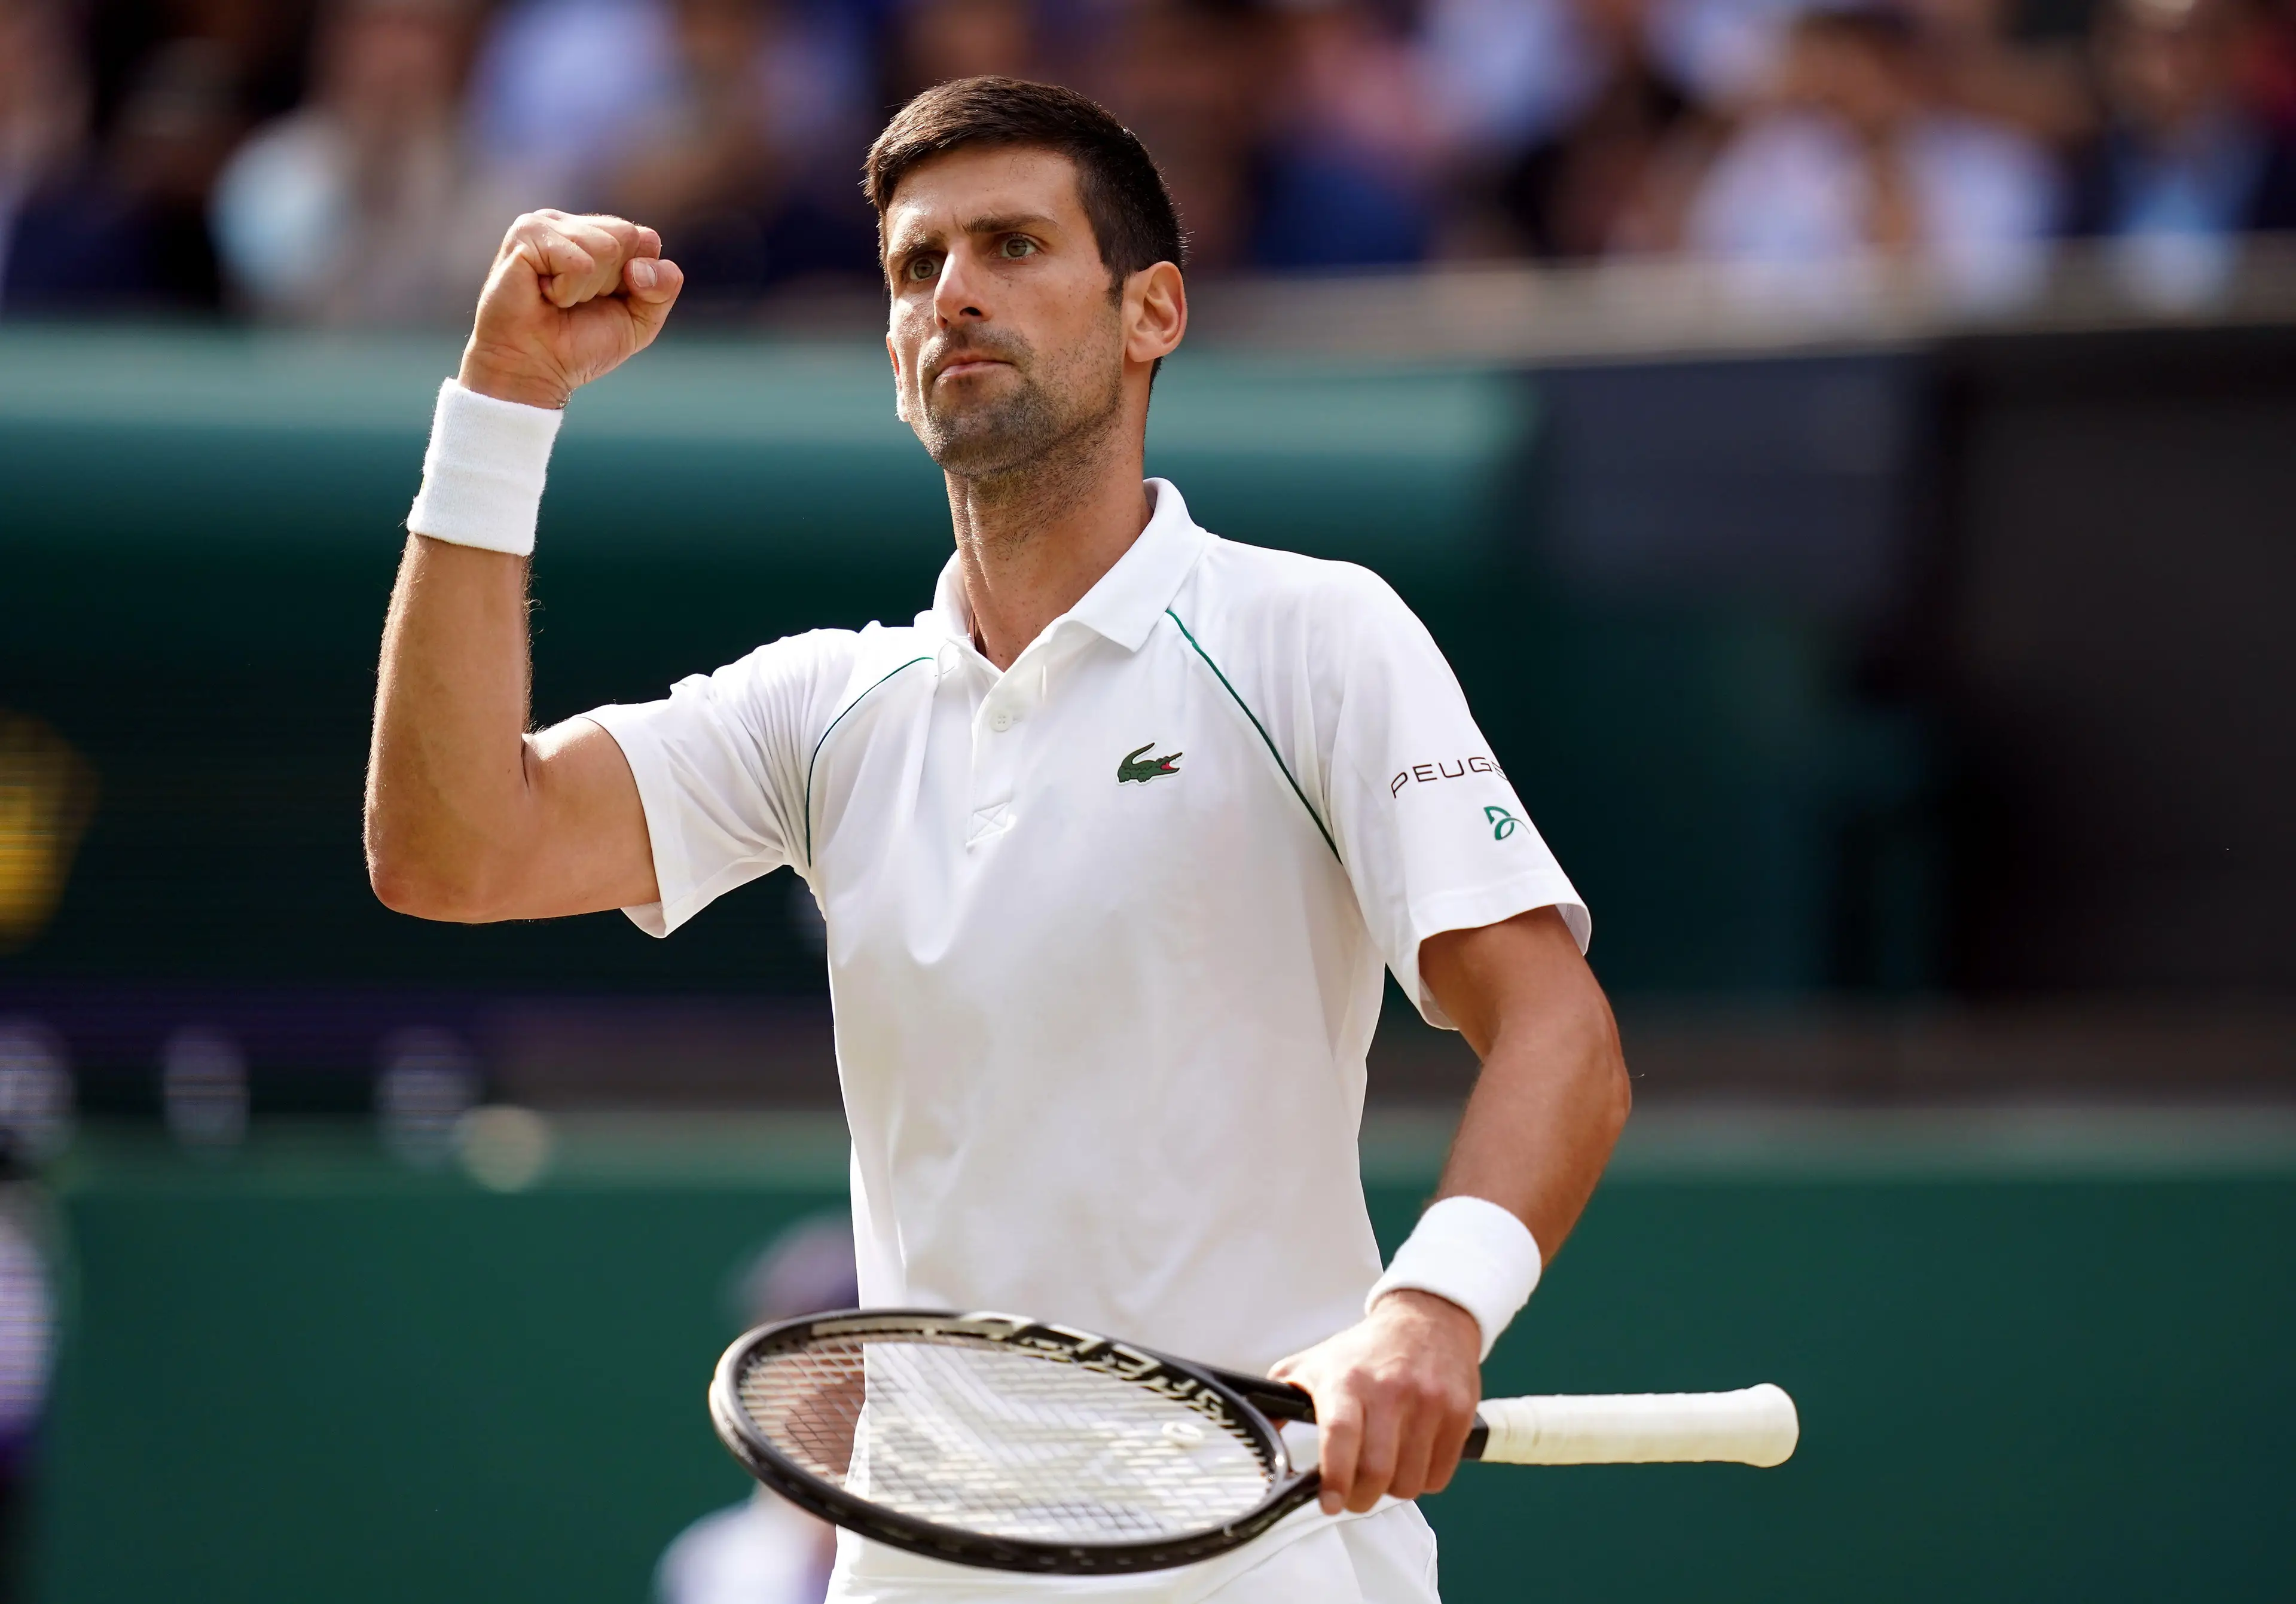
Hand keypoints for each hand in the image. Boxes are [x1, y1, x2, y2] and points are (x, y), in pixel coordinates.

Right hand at [457, 210, 684, 409]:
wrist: (534, 369)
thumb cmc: (579, 345)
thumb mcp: (640, 321)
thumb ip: (663, 288)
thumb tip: (641, 266)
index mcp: (598, 235)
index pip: (646, 239)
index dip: (638, 281)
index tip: (606, 301)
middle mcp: (571, 223)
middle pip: (627, 237)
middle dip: (612, 283)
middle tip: (577, 302)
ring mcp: (545, 223)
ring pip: (606, 247)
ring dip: (588, 289)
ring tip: (558, 299)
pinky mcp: (526, 234)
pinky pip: (579, 262)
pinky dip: (567, 291)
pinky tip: (543, 295)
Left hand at [1269, 1290, 1480, 1514]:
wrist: (1426, 1319)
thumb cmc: (1365, 1350)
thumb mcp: (1315, 1364)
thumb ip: (1280, 1400)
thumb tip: (1253, 1439)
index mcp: (1347, 1380)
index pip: (1339, 1437)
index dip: (1335, 1479)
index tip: (1329, 1503)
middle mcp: (1389, 1390)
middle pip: (1377, 1471)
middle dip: (1362, 1497)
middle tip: (1353, 1496)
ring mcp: (1428, 1401)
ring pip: (1410, 1481)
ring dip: (1394, 1489)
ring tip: (1384, 1470)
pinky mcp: (1458, 1412)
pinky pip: (1440, 1475)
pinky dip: (1424, 1479)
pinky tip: (1412, 1457)